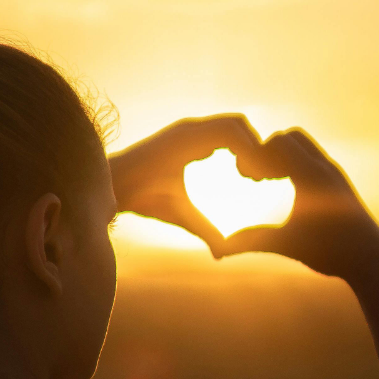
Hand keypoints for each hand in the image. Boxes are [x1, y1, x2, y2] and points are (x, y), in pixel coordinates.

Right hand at [109, 115, 268, 259]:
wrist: (115, 192)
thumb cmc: (145, 200)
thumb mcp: (185, 217)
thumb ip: (206, 230)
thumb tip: (223, 254)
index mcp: (196, 144)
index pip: (237, 136)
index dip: (253, 154)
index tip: (258, 181)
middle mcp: (195, 132)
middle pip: (242, 125)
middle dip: (259, 149)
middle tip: (263, 179)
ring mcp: (190, 129)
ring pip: (238, 123)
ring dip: (254, 148)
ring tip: (253, 178)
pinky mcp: (185, 133)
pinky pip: (227, 131)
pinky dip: (244, 148)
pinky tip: (242, 175)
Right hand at [221, 129, 378, 280]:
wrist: (373, 259)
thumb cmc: (332, 253)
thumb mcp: (287, 245)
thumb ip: (252, 241)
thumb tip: (220, 249)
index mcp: (312, 177)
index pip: (280, 143)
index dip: (258, 155)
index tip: (247, 178)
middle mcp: (326, 169)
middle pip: (291, 137)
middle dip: (270, 150)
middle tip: (257, 177)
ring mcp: (335, 174)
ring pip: (306, 146)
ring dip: (285, 155)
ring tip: (272, 181)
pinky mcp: (340, 183)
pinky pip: (315, 159)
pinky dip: (298, 164)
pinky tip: (290, 189)